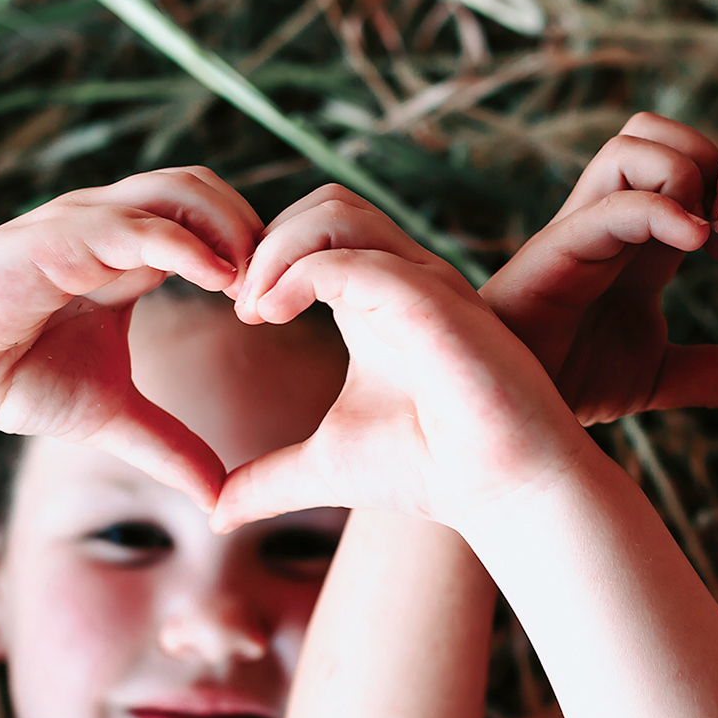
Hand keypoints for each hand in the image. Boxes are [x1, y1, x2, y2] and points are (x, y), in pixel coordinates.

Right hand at [0, 166, 259, 508]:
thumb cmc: (13, 380)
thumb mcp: (111, 416)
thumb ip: (170, 446)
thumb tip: (219, 498)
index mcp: (130, 254)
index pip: (210, 220)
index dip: (254, 252)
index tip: (282, 305)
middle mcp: (110, 226)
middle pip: (205, 188)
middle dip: (254, 228)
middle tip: (280, 289)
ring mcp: (83, 224)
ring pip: (179, 189)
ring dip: (230, 228)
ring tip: (253, 286)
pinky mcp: (54, 238)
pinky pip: (134, 224)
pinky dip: (185, 244)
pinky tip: (218, 279)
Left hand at [213, 186, 592, 533]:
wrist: (502, 494)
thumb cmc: (432, 472)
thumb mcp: (326, 468)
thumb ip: (269, 480)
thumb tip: (216, 514)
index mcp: (380, 299)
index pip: (317, 230)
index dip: (265, 255)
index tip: (240, 311)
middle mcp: (405, 280)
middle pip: (326, 203)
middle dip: (267, 240)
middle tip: (241, 304)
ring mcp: (424, 284)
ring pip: (337, 212)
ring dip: (277, 249)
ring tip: (254, 308)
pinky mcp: (435, 303)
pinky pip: (357, 257)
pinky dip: (301, 272)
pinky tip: (273, 314)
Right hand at [484, 114, 717, 424]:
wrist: (509, 413)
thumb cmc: (570, 383)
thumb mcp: (663, 377)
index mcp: (637, 238)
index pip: (685, 163)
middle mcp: (609, 218)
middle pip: (656, 129)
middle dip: (711, 161)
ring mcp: (582, 225)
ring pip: (631, 141)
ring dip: (686, 174)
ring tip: (709, 237)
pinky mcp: (559, 248)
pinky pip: (613, 199)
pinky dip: (661, 208)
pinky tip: (694, 246)